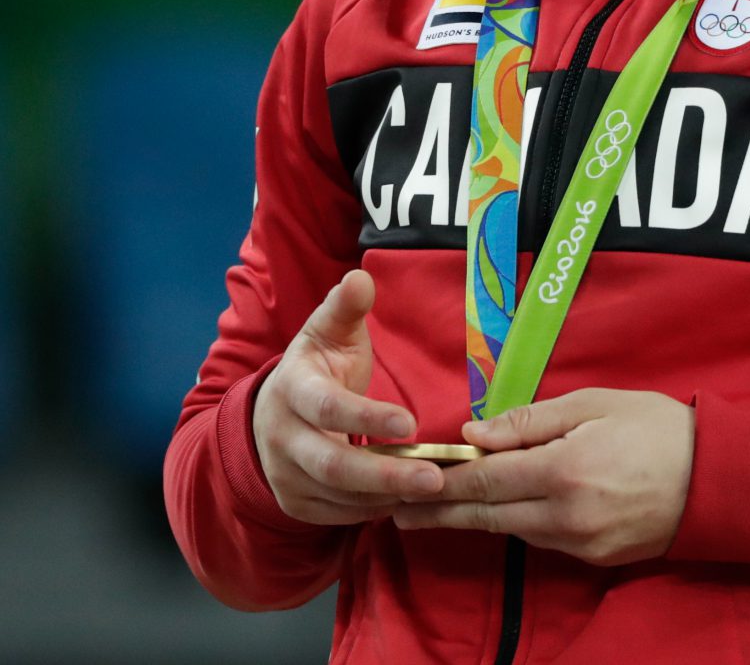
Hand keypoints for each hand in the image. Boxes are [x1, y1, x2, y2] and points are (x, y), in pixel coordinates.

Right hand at [252, 269, 444, 524]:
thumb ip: (345, 308)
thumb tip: (360, 277)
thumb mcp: (327, 332)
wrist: (270, 413)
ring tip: (434, 490)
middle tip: (435, 478)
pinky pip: (338, 515)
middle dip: (386, 474)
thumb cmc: (316, 367)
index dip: (367, 418)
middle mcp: (283, 438)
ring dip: (387, 497)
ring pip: (338, 497)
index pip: (328, 409)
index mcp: (293, 390)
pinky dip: (374, 511)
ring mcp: (286, 476)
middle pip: (333, 466)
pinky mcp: (297, 504)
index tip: (410, 423)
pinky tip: (408, 501)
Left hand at [391, 388, 694, 565]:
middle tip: (396, 511)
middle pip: (485, 515)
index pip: (483, 479)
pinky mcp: (592, 558)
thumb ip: (531, 420)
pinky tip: (494, 512)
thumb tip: (476, 434)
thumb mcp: (595, 404)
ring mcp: (578, 544)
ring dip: (471, 519)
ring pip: (509, 530)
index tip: (404, 481)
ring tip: (433, 511)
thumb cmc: (656, 427)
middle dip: (438, 512)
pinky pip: (539, 538)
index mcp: (561, 470)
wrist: (716, 479)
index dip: (440, 482)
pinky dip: (512, 523)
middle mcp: (563, 516)